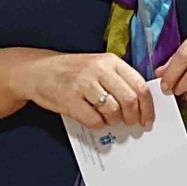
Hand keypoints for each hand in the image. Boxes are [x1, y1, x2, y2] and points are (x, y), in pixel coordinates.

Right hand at [21, 51, 154, 129]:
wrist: (38, 70)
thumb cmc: (73, 71)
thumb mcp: (99, 67)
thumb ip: (119, 80)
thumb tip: (140, 105)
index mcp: (111, 61)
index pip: (139, 85)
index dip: (147, 106)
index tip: (148, 119)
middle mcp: (99, 70)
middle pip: (129, 99)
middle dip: (133, 116)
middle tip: (131, 123)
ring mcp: (83, 83)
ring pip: (112, 110)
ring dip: (114, 121)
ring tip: (110, 120)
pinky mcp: (69, 98)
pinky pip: (93, 119)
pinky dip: (98, 124)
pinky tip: (96, 120)